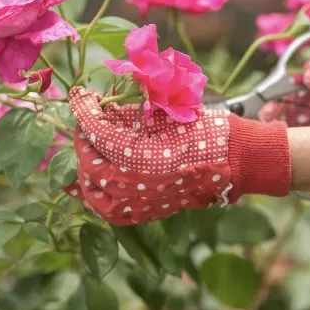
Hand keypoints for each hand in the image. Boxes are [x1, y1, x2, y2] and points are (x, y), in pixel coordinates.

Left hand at [64, 86, 290, 224]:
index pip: (93, 128)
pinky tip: (91, 179)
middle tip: (89, 118)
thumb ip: (124, 112)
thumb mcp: (159, 112)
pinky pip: (104, 208)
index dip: (83, 108)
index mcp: (133, 154)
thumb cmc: (199, 130)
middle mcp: (127, 183)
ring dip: (84, 165)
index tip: (80, 95)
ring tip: (89, 148)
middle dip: (84, 135)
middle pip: (86, 158)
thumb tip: (98, 105)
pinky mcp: (138, 214)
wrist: (229, 162)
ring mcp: (131, 203)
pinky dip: (93, 193)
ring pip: (89, 187)